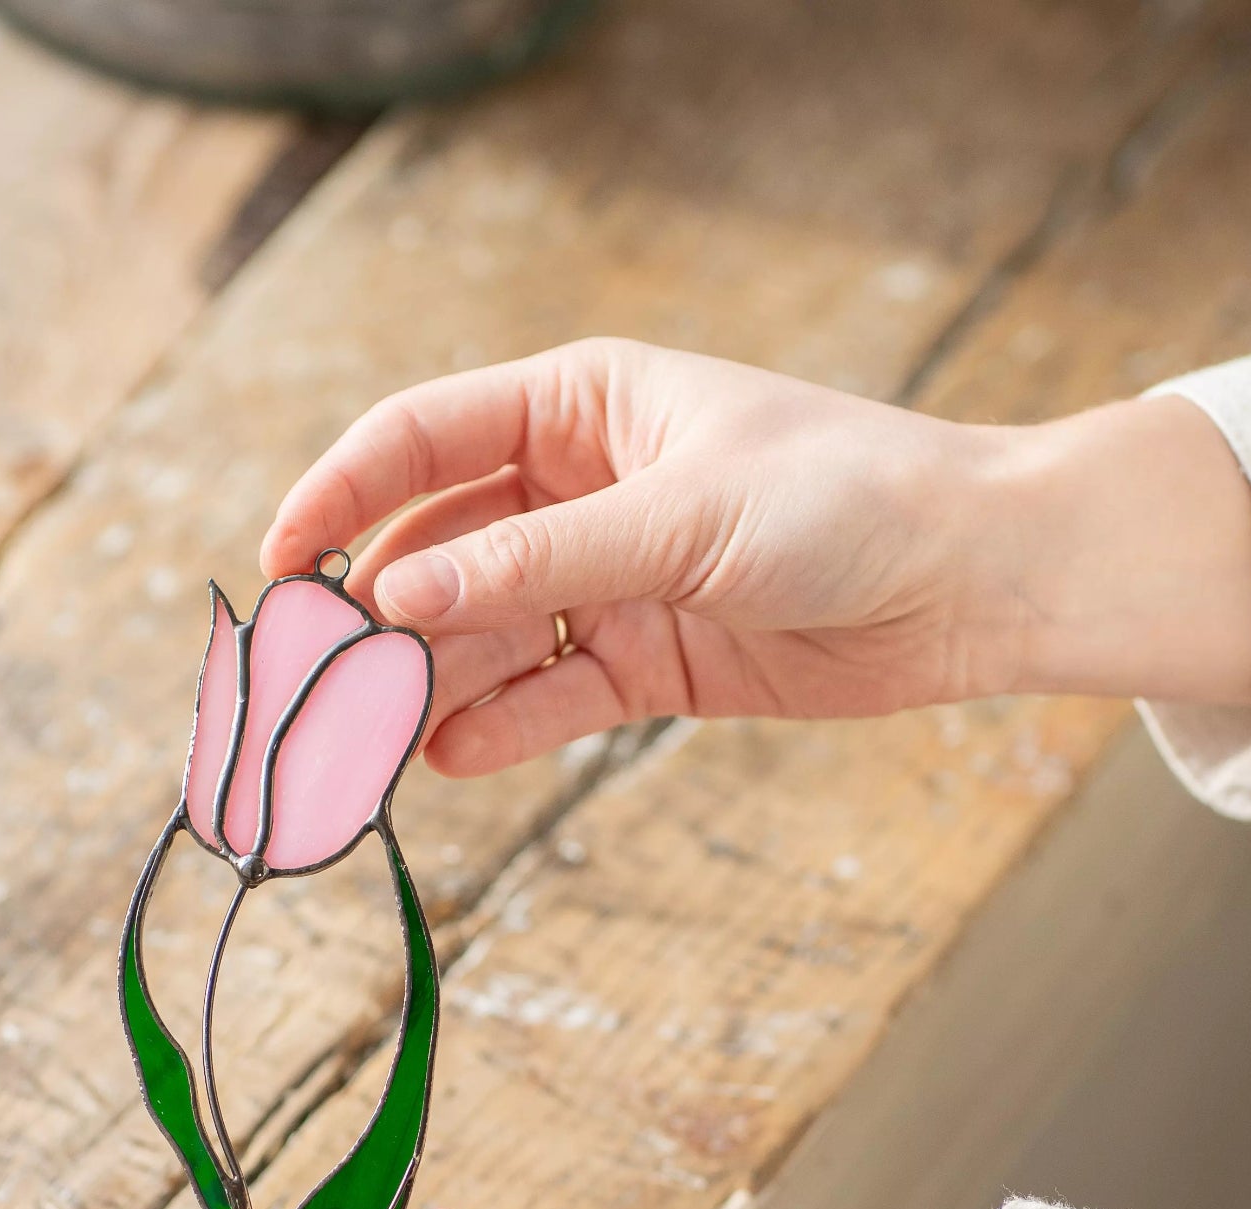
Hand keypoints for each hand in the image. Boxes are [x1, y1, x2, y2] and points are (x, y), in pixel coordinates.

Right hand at [260, 339, 1250, 777]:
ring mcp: (609, 579)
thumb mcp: (681, 518)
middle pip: (441, 550)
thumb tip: (393, 601)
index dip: (341, 495)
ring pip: (486, 634)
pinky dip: (502, 726)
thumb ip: (536, 562)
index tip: (279, 564)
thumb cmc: (846, 499)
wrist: (971, 584)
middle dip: (380, 616)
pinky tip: (452, 759)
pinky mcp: (645, 661)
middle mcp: (581, 489)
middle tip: (320, 686)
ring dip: (430, 685)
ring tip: (372, 744)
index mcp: (581, 406)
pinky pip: (548, 695)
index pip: (423, 439)